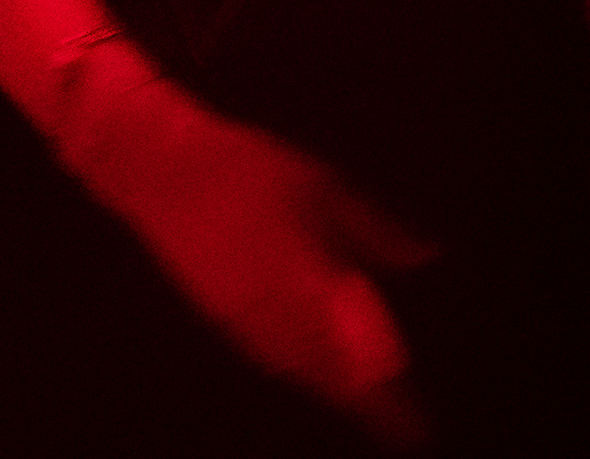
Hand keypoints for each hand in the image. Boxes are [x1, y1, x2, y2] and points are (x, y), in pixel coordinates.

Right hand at [85, 83, 434, 451]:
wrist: (163, 170)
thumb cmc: (248, 167)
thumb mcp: (320, 184)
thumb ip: (373, 229)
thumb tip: (426, 255)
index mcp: (307, 275)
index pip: (356, 352)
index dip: (386, 394)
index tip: (415, 422)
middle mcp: (276, 310)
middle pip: (330, 374)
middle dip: (365, 400)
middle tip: (401, 423)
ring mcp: (244, 319)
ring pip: (299, 370)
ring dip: (333, 389)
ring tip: (366, 403)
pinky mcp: (220, 318)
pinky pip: (270, 357)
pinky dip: (300, 371)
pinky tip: (314, 371)